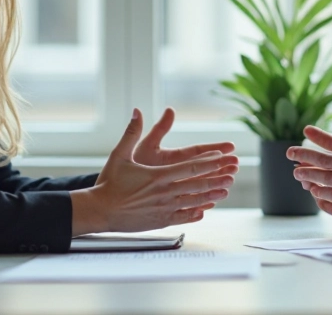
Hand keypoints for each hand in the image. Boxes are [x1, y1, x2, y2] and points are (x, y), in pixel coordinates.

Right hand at [72, 109, 238, 234]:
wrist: (99, 210)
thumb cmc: (109, 182)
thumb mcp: (120, 154)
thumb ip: (132, 132)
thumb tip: (137, 111)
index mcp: (157, 175)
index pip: (189, 167)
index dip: (207, 162)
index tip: (221, 157)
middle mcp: (164, 192)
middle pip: (196, 184)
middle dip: (216, 178)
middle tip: (233, 173)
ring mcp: (163, 208)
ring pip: (193, 201)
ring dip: (211, 195)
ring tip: (225, 191)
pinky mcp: (159, 221)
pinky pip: (182, 217)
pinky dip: (195, 213)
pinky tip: (204, 210)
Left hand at [286, 85, 331, 233]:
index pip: (328, 158)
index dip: (309, 154)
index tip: (294, 151)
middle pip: (324, 175)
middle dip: (305, 169)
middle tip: (293, 164)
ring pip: (329, 193)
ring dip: (313, 186)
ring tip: (303, 180)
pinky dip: (326, 205)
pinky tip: (320, 199)